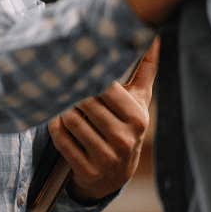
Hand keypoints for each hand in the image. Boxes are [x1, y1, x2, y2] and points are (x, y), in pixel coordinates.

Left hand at [50, 38, 158, 200]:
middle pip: (86, 103)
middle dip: (72, 92)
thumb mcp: (139, 100)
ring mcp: (106, 158)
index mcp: (137, 119)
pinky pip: (61, 140)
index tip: (77, 66)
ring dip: (61, 108)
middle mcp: (125, 140)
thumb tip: (156, 36)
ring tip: (61, 100)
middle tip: (62, 82)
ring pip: (71, 121)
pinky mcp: (88, 171)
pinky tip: (56, 119)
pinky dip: (54, 126)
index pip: (106, 88)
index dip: (88, 77)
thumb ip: (146, 68)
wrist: (115, 175)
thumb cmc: (126, 125)